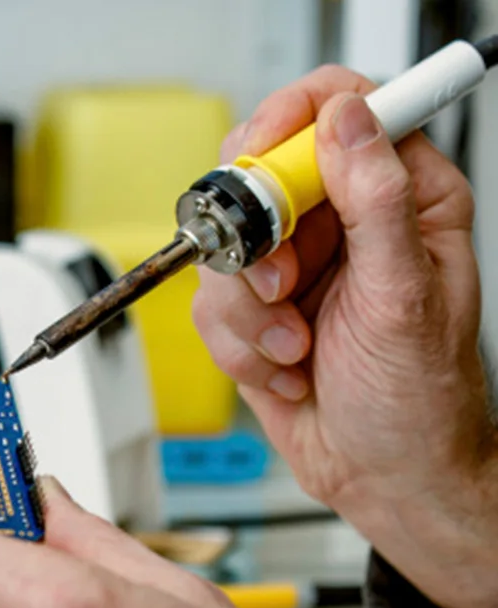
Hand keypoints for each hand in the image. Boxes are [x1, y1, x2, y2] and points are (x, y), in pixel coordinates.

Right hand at [192, 69, 497, 607]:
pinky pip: (211, 309)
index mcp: (402, 194)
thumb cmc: (417, 399)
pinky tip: (283, 370)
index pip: (337, 108)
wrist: (382, 477)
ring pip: (226, 251)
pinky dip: (238, 349)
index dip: (290, 124)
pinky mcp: (257, 315)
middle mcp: (346, 222)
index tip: (264, 170)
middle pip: (260, 176)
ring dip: (249, 314)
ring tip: (294, 349)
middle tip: (282, 284)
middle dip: (257, 242)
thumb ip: (377, 200)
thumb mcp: (404, 294)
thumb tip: (347, 120)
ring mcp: (298, 268)